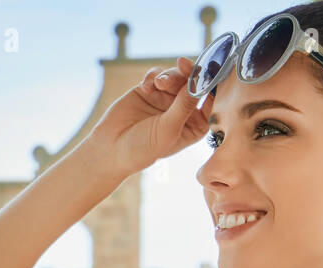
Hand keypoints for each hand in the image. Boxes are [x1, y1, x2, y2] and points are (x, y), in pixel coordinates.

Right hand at [85, 55, 214, 177]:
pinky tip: (145, 87)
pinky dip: (153, 76)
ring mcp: (167, 99)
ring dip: (168, 76)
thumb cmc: (144, 148)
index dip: (211, 84)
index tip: (208, 71)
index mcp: (196, 125)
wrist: (112, 148)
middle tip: (182, 64)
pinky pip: (157, 74)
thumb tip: (200, 82)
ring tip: (158, 83)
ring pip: (176, 76)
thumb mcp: (168, 129)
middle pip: (194, 83)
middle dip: (188, 73)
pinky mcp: (150, 90)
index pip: (210, 100)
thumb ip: (184, 105)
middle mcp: (184, 110)